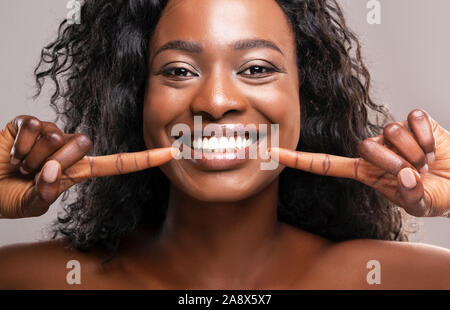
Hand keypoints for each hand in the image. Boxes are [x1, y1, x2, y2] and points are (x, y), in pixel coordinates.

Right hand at [0, 115, 177, 218]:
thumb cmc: (8, 197)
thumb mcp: (32, 203)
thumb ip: (46, 191)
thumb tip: (53, 169)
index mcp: (78, 171)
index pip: (118, 164)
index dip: (144, 160)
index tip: (171, 152)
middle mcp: (69, 150)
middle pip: (82, 145)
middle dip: (55, 161)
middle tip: (32, 172)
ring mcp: (50, 134)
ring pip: (54, 136)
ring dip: (30, 157)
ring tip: (19, 164)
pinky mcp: (29, 123)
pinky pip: (31, 126)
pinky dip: (17, 143)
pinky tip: (12, 150)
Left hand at [270, 109, 449, 216]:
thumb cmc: (435, 195)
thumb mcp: (420, 204)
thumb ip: (411, 196)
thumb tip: (406, 175)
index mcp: (366, 172)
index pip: (326, 164)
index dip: (300, 160)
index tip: (273, 153)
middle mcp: (374, 149)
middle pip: (365, 146)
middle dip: (392, 162)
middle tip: (413, 171)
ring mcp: (392, 134)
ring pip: (390, 131)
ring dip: (414, 152)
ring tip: (425, 161)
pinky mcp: (413, 120)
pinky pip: (413, 119)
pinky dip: (427, 137)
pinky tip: (433, 146)